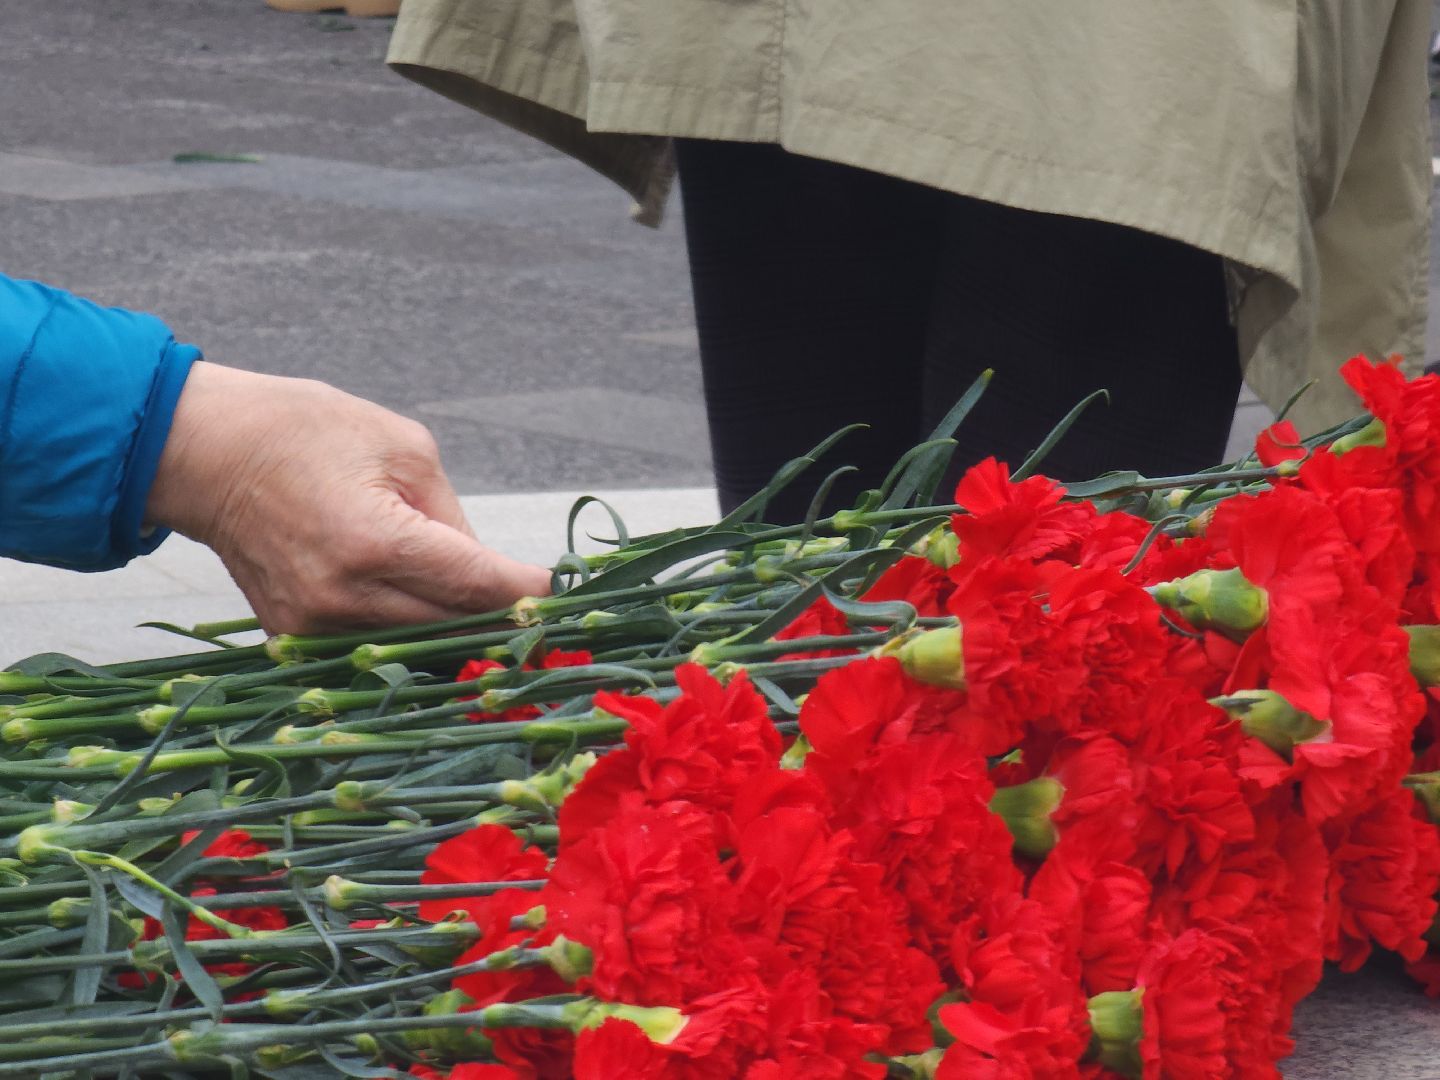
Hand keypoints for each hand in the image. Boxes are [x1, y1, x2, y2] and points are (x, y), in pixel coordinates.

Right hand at [145, 362, 550, 634]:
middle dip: (499, 615)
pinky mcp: (293, 640)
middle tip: (531, 602)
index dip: (525, 592)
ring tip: (486, 605)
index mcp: (377, 542)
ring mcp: (314, 628)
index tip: (553, 589)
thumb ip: (452, 517)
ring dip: (455, 628)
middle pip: (453, 627)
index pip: (476, 586)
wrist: (205, 454)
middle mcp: (345, 598)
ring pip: (415, 645)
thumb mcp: (403, 448)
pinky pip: (370, 647)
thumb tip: (486, 573)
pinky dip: (404, 633)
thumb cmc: (308, 432)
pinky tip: (426, 610)